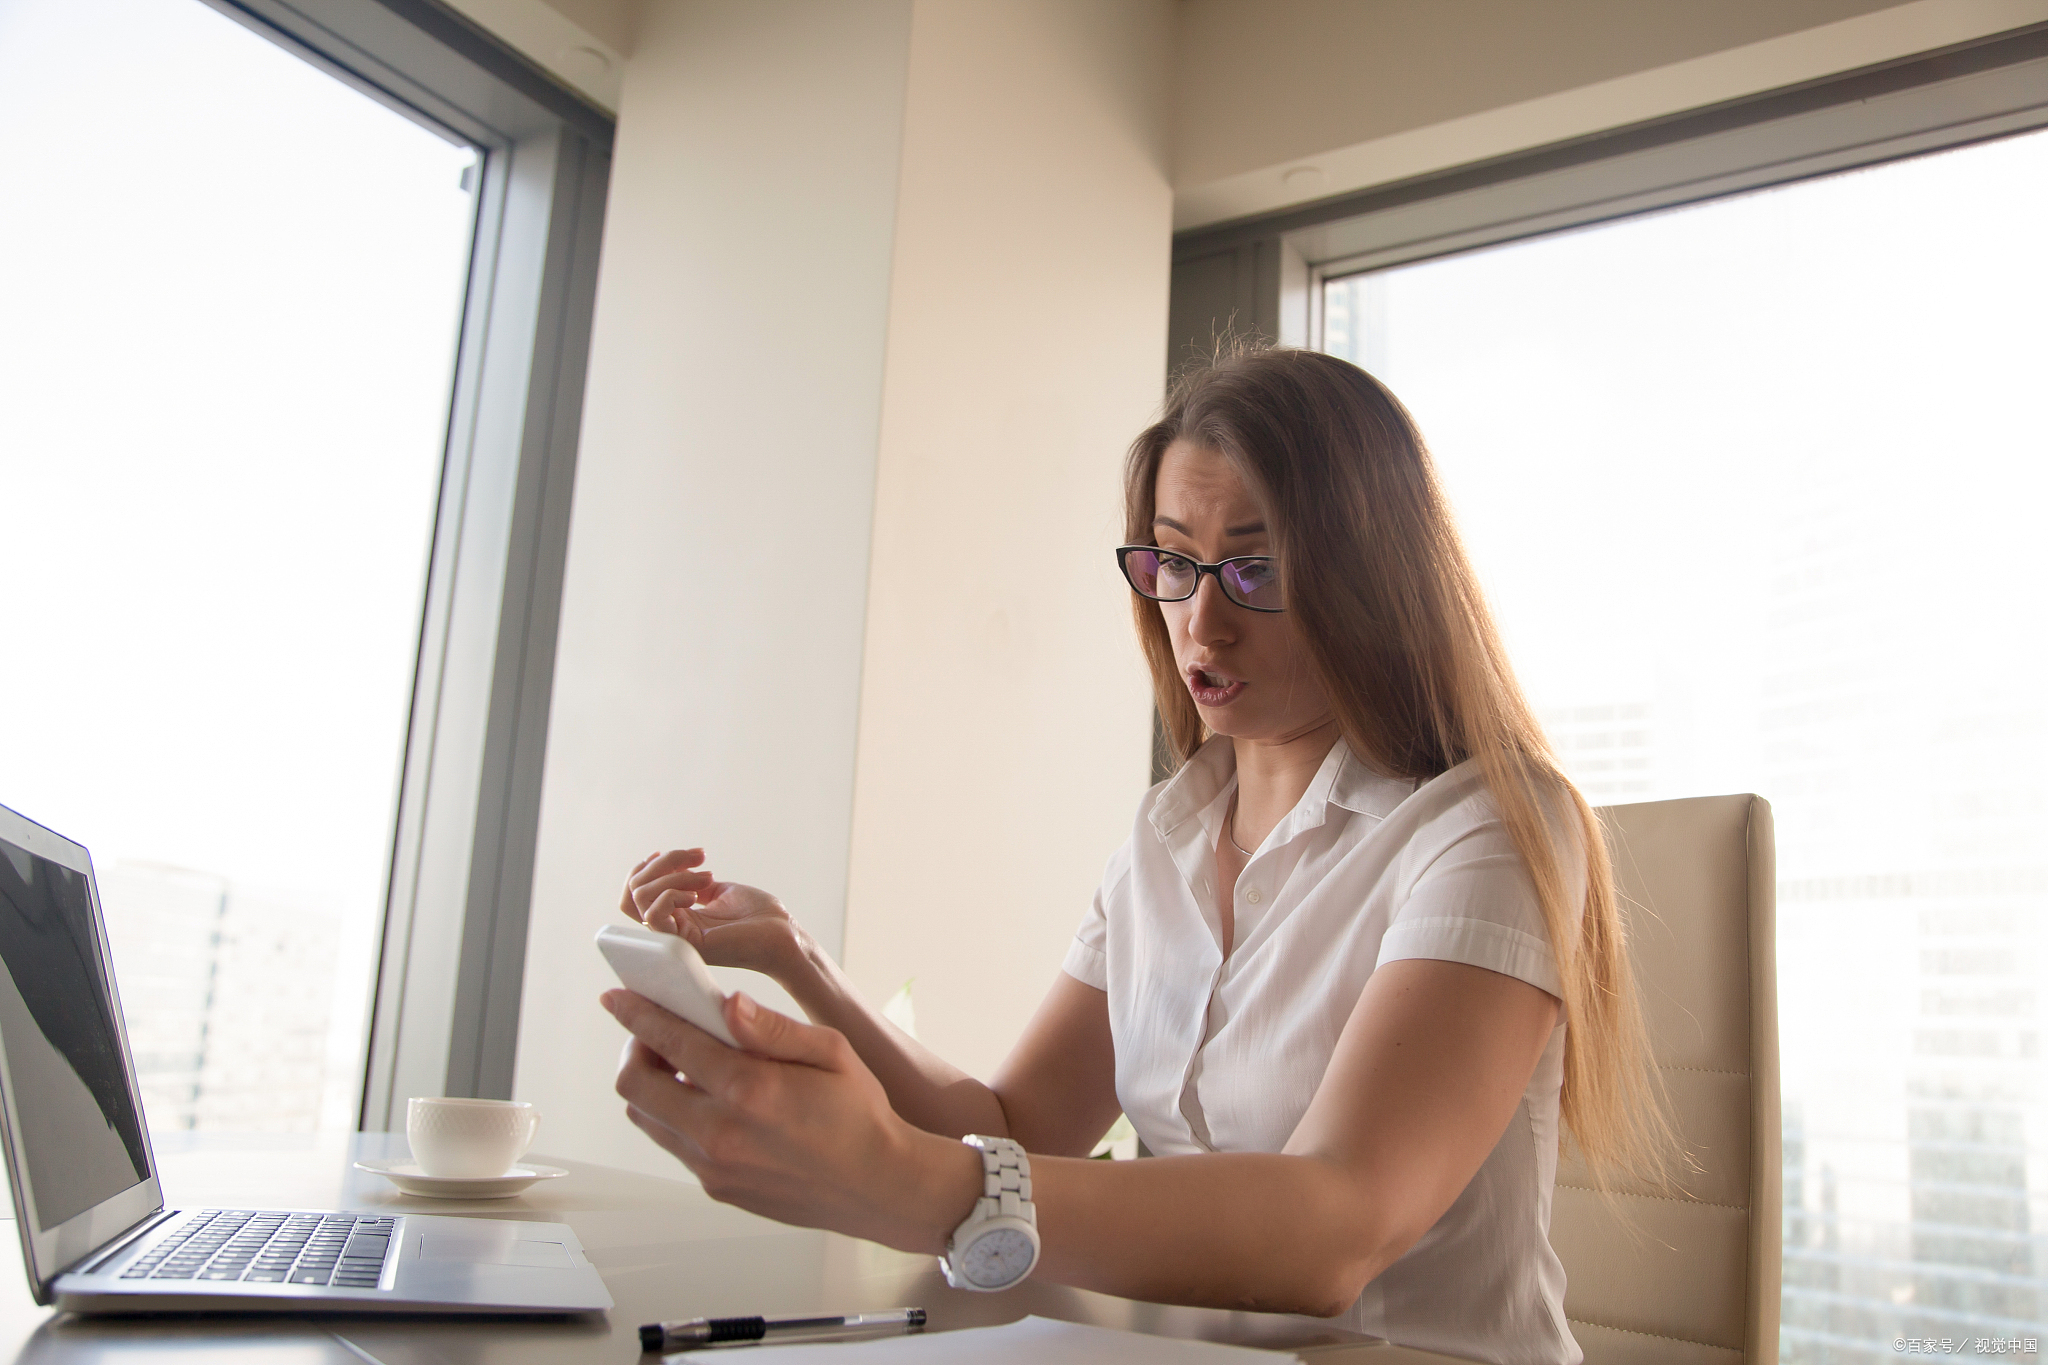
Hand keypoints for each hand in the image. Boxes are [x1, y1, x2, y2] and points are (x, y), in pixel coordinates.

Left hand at [602, 988, 979, 1253]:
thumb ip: (772, 1027)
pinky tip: (708, 1099)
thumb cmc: (860, 1115)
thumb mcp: (831, 1052)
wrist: (878, 1185)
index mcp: (749, 1089)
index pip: (671, 1041)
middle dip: (635, 1047)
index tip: (619, 996)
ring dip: (651, 1084)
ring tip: (683, 1064)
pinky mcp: (716, 1186)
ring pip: (645, 1117)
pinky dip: (675, 1114)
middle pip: (635, 1084)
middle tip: (656, 1032)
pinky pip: (673, 1143)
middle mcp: (721, 1132)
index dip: (637, 1013)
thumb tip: (728, 1004)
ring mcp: (714, 1165)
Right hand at [620, 850, 802, 978]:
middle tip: (700, 858)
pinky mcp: (687, 944)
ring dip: (671, 875)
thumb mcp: (717, 891)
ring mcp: (676, 938)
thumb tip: (673, 870)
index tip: (675, 854)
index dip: (644, 869)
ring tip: (707, 876)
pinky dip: (672, 893)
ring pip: (640, 899)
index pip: (632, 896)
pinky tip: (699, 894)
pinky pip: (654, 915)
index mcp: (675, 917)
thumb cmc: (758, 915)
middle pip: (632, 893)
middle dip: (661, 864)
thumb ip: (690, 884)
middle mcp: (670, 929)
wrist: (783, 933)